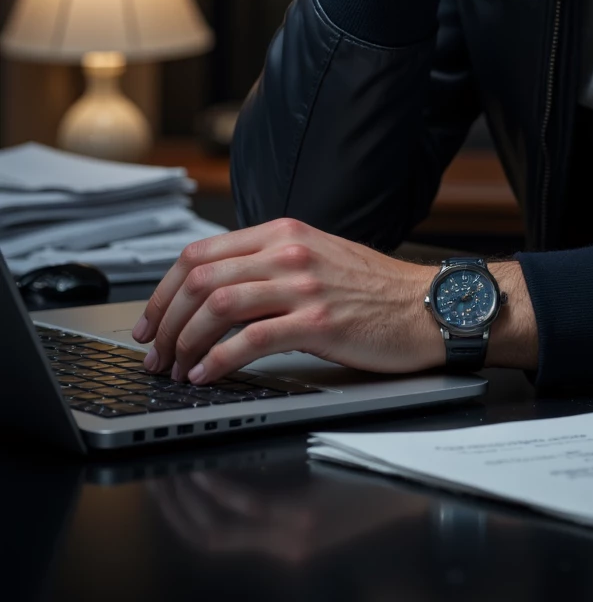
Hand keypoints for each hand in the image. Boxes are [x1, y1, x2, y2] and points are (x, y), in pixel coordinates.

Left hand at [131, 219, 536, 382]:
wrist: (428, 307)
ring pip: (218, 305)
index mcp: (283, 232)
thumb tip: (214, 292)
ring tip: (176, 369)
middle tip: (154, 353)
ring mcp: (303, 283)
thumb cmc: (375, 291)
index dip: (162, 290)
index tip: (149, 321)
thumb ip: (270, 264)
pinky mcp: (318, 320)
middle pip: (200, 278)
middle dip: (165, 320)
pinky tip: (207, 375)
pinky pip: (250, 339)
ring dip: (185, 342)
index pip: (200, 253)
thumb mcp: (317, 258)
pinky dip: (217, 359)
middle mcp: (289, 251)